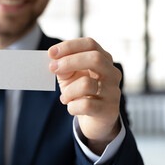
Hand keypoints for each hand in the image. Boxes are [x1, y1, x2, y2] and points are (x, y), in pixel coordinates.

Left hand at [48, 38, 121, 154]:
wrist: (94, 121)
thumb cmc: (81, 94)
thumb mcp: (70, 77)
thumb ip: (63, 67)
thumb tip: (53, 60)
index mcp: (103, 60)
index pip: (90, 44)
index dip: (70, 46)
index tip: (51, 52)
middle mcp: (112, 73)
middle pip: (95, 58)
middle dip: (69, 62)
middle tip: (52, 68)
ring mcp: (113, 91)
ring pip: (87, 84)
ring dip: (68, 91)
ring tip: (64, 98)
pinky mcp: (109, 110)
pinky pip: (86, 105)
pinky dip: (72, 106)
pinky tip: (71, 107)